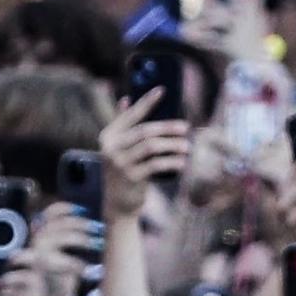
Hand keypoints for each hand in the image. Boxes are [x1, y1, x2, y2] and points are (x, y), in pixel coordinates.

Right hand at [101, 90, 191, 220]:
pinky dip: (171, 162)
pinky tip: (182, 162)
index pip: (131, 114)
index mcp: (109, 135)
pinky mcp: (131, 177)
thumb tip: (126, 99)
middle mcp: (111, 147)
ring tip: (186, 146)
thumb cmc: (124, 171)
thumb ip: (122, 125)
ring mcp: (120, 163)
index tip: (162, 90)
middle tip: (185, 127)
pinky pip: (155, 165)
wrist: (117, 204)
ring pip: (152, 146)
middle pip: (145, 131)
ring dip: (172, 145)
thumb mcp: (119, 148)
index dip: (147, 101)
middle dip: (168, 127)